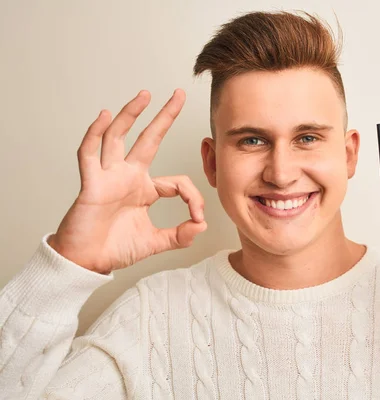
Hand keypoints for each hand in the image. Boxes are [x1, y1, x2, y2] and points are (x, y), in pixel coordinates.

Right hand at [47, 89, 206, 274]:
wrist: (87, 261)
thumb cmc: (115, 248)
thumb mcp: (156, 242)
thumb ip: (180, 235)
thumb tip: (201, 225)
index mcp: (145, 189)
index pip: (177, 181)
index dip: (192, 197)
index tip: (198, 216)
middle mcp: (128, 177)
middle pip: (148, 139)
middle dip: (164, 116)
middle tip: (178, 94)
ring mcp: (109, 177)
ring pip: (118, 137)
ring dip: (130, 115)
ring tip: (145, 95)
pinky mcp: (91, 184)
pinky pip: (90, 154)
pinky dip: (95, 134)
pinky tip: (104, 115)